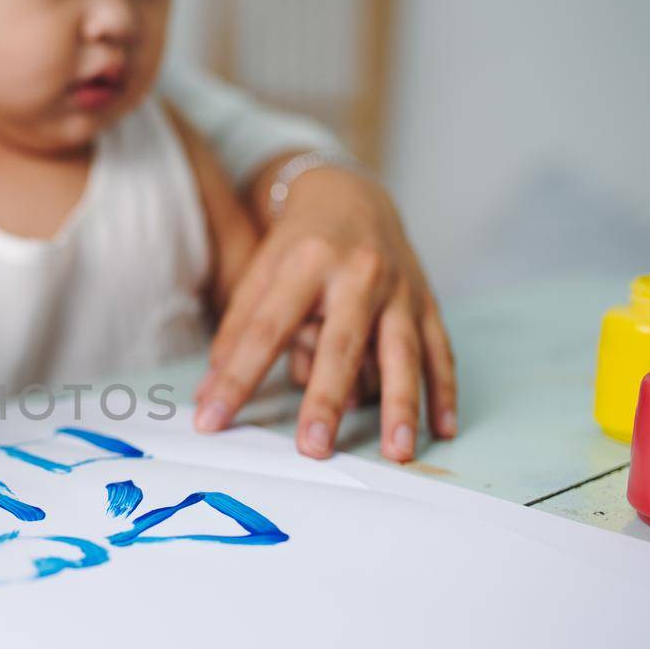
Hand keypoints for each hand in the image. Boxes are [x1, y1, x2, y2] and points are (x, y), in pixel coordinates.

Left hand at [193, 167, 456, 461]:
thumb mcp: (259, 274)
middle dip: (326, 399)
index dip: (237, 378)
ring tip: (397, 451)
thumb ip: (235, 333)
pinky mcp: (428, 301)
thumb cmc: (298, 245)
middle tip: (314, 449)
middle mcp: (358, 273)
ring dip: (401, 404)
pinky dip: (443, 390)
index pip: (265, 330)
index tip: (212, 421)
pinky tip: (442, 427)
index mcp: (306, 263)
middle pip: (341, 345)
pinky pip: (439, 349)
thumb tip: (207, 395)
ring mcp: (399, 288)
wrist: (352, 197)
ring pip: (402, 352)